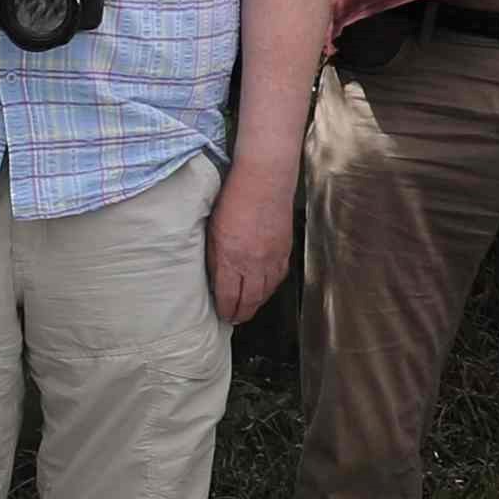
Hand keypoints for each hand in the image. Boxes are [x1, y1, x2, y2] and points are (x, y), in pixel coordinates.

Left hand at [205, 156, 299, 325]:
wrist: (264, 179)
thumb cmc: (234, 198)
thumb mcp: (213, 230)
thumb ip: (215, 258)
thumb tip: (216, 279)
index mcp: (232, 259)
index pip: (229, 296)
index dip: (226, 310)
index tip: (222, 316)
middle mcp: (254, 263)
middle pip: (250, 300)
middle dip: (242, 313)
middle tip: (235, 319)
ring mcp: (272, 258)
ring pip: (266, 291)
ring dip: (257, 303)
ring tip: (248, 308)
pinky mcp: (285, 249)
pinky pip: (278, 277)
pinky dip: (270, 287)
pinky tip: (264, 288)